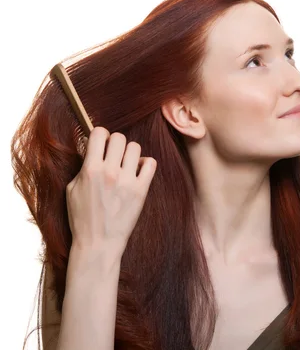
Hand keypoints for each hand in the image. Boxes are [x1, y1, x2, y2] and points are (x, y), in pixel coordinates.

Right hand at [66, 126, 156, 255]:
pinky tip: (138, 171)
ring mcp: (128, 181)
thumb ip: (83, 167)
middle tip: (113, 155)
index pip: (99, 134)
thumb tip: (91, 148)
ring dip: (130, 153)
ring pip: (135, 148)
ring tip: (125, 164)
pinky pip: (151, 163)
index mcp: (90, 170)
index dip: (100, 135)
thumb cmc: (82, 218)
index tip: (100, 143)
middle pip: (119, 137)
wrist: (99, 243)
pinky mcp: (142, 190)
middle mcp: (110, 172)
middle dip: (115, 143)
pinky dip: (145, 164)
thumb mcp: (72, 189)